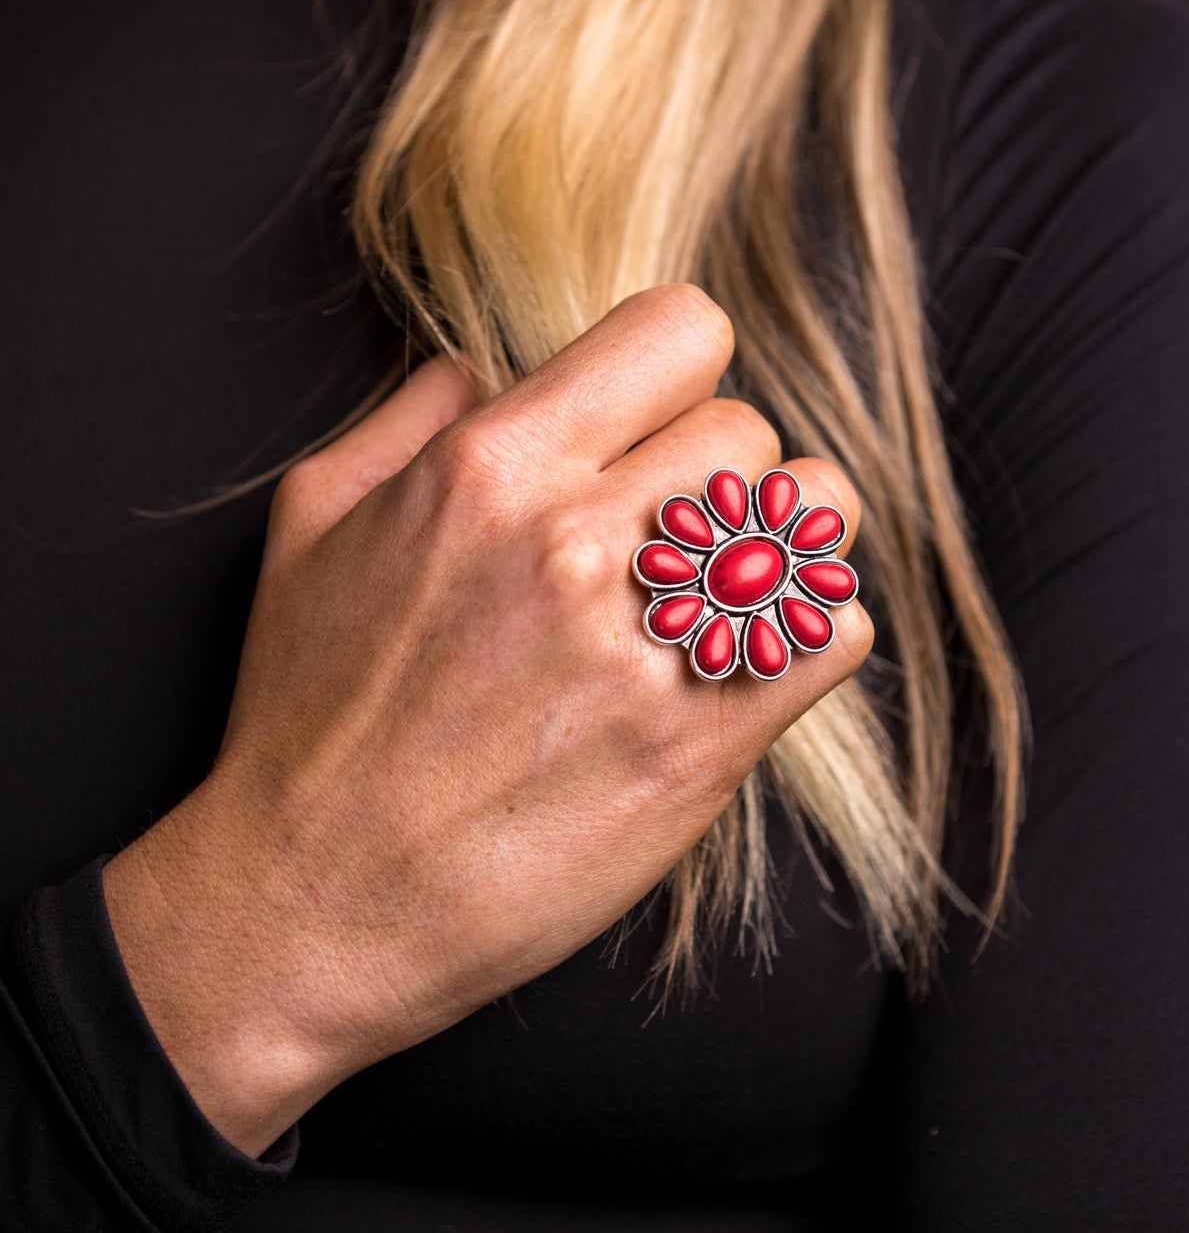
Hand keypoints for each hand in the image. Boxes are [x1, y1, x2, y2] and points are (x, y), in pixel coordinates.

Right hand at [103, 286, 869, 1155]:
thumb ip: (412, 417)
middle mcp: (574, 542)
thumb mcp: (314, 522)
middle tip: (666, 541)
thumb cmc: (307, 716)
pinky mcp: (700, 747)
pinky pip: (837, 630)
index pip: (682, 330)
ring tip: (723, 591)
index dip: (674, 374)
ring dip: (783, 547)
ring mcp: (645, 648)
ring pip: (816, 517)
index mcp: (489, 466)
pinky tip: (747, 661)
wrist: (313, 903)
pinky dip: (811, 637)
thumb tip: (490, 366)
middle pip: (749, 431)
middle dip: (715, 476)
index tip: (647, 429)